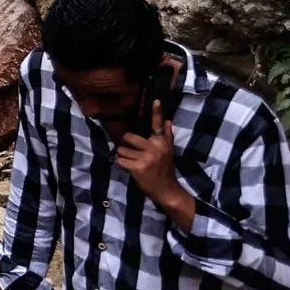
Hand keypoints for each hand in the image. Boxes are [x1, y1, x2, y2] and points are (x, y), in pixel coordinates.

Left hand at [116, 101, 192, 223]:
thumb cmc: (165, 169)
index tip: (156, 100)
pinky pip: (121, 160)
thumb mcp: (167, 152)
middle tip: (133, 153)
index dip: (156, 112)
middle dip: (126, 145)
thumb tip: (167, 120)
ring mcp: (146, 158)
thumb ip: (166, 136)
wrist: (167, 190)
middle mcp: (155, 148)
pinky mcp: (138, 167)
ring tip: (133, 163)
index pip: (157, 125)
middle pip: (129, 137)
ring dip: (124, 156)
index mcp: (162, 143)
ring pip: (122, 150)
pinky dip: (123, 165)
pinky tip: (131, 169)